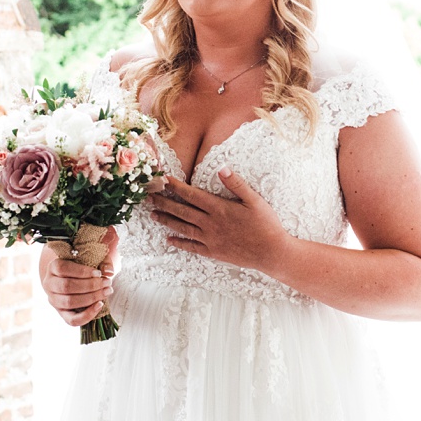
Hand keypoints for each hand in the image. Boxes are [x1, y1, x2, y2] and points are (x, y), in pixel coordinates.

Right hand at [39, 228, 118, 328]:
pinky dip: (87, 315)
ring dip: (91, 298)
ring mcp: (54, 300)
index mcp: (53, 267)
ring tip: (106, 292)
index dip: (82, 271)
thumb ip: (102, 261)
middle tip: (107, 283)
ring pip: (69, 302)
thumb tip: (108, 271)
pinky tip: (99, 305)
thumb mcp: (91, 258)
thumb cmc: (83, 266)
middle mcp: (49, 284)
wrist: (72, 277)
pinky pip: (72, 320)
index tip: (98, 273)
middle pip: (67, 286)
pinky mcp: (61, 313)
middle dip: (90, 285)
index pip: (63, 268)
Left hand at [147, 169, 287, 270]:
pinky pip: (191, 247)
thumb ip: (236, 184)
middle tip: (150, 196)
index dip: (176, 187)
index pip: (192, 195)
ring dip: (167, 220)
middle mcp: (210, 224)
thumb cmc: (265, 223)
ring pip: (183, 228)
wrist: (271, 252)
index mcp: (219, 208)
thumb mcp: (254, 199)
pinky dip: (179, 243)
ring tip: (153, 215)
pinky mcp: (213, 252)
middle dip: (165, 202)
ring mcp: (210, 239)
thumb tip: (222, 168)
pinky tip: (168, 240)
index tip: (163, 180)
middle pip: (182, 211)